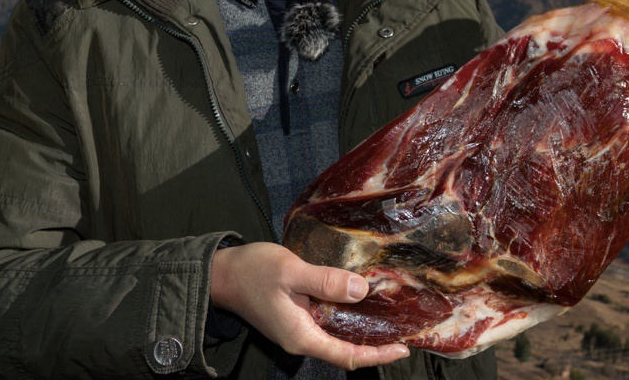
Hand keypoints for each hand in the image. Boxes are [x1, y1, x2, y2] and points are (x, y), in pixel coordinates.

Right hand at [210, 242, 407, 368]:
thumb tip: (362, 290)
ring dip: (364, 328)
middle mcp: (302, 338)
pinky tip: (362, 299)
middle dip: (376, 343)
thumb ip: (326, 282)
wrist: (222, 273)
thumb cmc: (253, 272)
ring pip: (339, 334)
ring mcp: (299, 328)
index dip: (378, 355)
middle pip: (346, 349)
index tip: (404, 348)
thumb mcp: (292, 272)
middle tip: (406, 328)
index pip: (347, 356)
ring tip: (392, 315)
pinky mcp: (297, 316)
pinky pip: (328, 321)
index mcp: (302, 336)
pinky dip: (348, 314)